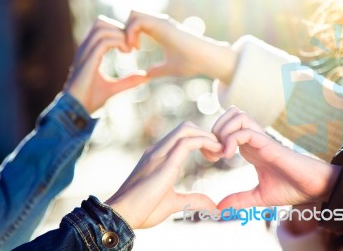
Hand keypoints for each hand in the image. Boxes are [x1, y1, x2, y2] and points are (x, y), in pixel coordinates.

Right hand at [64, 16, 147, 112]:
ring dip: (119, 35)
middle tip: (132, 46)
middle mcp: (85, 49)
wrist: (77, 110)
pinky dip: (117, 42)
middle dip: (119, 29)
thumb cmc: (90, 99)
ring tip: (129, 50)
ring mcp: (85, 53)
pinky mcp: (88, 60)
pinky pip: (103, 41)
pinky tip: (126, 53)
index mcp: (89, 52)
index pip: (102, 29)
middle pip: (101, 22)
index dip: (119, 32)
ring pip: (101, 28)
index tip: (132, 47)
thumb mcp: (114, 88)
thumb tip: (145, 77)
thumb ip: (128, 81)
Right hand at [105, 122, 222, 228]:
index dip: (202, 140)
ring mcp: (159, 153)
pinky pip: (187, 142)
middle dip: (207, 134)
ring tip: (220, 151)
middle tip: (220, 152)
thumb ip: (193, 200)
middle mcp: (158, 150)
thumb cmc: (143, 209)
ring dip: (208, 136)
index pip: (183, 135)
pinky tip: (215, 153)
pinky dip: (205, 142)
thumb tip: (212, 206)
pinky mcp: (164, 162)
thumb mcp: (174, 203)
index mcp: (159, 156)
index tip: (214, 155)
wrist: (122, 215)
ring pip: (187, 129)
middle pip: (186, 127)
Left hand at [125, 11, 236, 81]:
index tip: (129, 52)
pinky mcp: (162, 25)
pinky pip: (137, 20)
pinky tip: (135, 48)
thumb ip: (157, 70)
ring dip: (126, 31)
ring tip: (130, 49)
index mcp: (159, 31)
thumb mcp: (169, 68)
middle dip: (124, 30)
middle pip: (132, 15)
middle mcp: (159, 23)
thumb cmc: (192, 63)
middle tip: (127, 49)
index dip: (128, 35)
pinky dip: (131, 33)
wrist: (205, 60)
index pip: (136, 23)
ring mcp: (161, 22)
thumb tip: (146, 76)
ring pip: (133, 14)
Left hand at [212, 107, 340, 209]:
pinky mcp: (269, 143)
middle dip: (215, 130)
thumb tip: (220, 208)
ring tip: (221, 153)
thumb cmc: (292, 188)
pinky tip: (229, 156)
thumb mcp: (259, 196)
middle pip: (230, 114)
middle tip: (213, 152)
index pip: (227, 128)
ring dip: (223, 131)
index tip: (210, 158)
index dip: (213, 138)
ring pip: (237, 115)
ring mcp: (262, 139)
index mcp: (250, 148)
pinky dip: (231, 140)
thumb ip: (239, 200)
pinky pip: (245, 130)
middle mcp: (254, 139)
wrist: (315, 188)